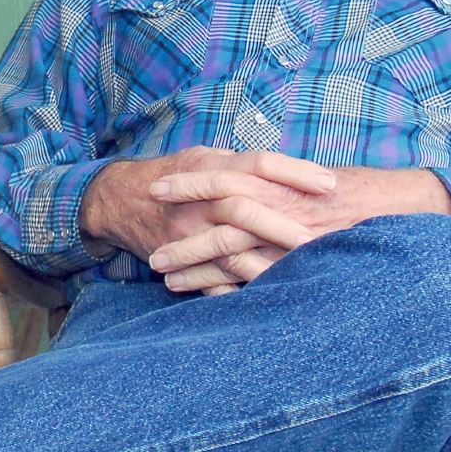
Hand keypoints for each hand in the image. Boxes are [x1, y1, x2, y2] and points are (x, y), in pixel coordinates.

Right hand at [80, 149, 339, 294]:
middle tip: (319, 235)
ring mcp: (187, 231)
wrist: (119, 200)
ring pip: (229, 246)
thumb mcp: (203, 156)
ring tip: (300, 268)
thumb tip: (284, 168)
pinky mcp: (178, 258)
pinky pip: (210, 278)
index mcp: (211, 168)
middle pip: (245, 207)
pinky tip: (266, 294)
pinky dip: (236, 287)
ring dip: (266, 258)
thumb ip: (239, 163)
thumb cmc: (171, 174)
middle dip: (283, 222)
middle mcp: (199, 199)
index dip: (296, 172)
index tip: (331, 183)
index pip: (259, 164)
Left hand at [144, 160, 450, 292]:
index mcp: (283, 181)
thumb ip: (278, 184)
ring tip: (162, 273)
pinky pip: (256, 283)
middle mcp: (286, 207)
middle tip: (148, 240)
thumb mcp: (313, 183)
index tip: (156, 187)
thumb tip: (245, 182)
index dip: (188, 181)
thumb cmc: (362, 196)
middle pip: (219, 212)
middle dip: (180, 224)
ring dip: (193, 263)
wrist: (411, 212)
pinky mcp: (304, 267)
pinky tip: (200, 300)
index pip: (225, 174)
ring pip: (231, 250)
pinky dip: (224, 291)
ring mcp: (295, 239)